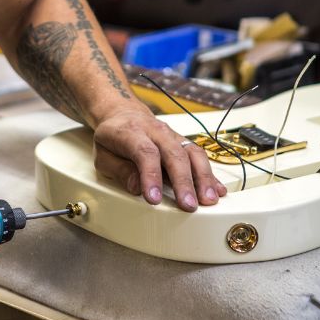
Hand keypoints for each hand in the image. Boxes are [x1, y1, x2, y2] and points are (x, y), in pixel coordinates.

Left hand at [92, 108, 226, 211]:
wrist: (124, 114)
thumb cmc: (113, 138)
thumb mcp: (103, 155)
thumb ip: (119, 170)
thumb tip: (136, 187)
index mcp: (131, 132)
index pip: (145, 152)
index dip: (151, 176)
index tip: (154, 199)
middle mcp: (156, 131)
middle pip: (174, 154)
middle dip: (184, 181)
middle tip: (188, 205)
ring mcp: (173, 135)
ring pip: (192, 153)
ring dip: (203, 178)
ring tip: (208, 200)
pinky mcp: (183, 142)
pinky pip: (200, 156)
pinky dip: (210, 174)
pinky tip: (217, 189)